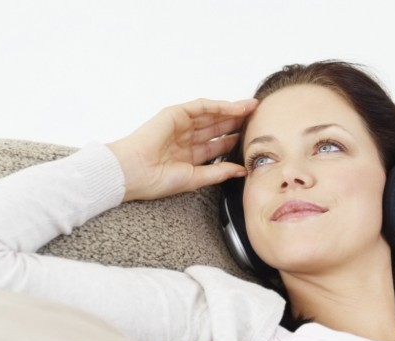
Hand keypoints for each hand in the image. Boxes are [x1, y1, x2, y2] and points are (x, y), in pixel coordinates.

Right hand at [107, 98, 257, 201]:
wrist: (134, 173)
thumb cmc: (157, 180)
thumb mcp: (196, 178)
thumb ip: (219, 173)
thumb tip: (242, 170)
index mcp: (190, 155)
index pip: (218, 144)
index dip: (236, 140)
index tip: (256, 139)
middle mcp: (186, 138)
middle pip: (218, 127)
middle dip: (238, 122)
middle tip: (260, 118)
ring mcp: (180, 124)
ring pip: (212, 115)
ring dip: (233, 111)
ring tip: (253, 108)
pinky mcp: (175, 113)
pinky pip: (201, 107)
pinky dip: (219, 106)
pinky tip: (235, 107)